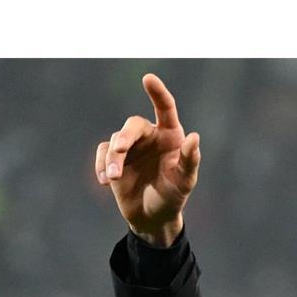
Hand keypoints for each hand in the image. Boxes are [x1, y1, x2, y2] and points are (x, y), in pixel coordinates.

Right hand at [96, 73, 200, 247]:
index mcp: (170, 136)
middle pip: (133, 126)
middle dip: (124, 138)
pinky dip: (101, 166)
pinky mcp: (114, 159)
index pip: (165, 108)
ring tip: (113, 179)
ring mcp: (130, 147)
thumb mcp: (185, 181)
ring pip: (115, 141)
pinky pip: (103, 153)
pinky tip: (105, 182)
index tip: (147, 79)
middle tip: (119, 150)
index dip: (157, 93)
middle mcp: (149, 136)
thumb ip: (190, 160)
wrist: (153, 218)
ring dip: (112, 159)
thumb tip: (194, 137)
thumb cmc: (173, 197)